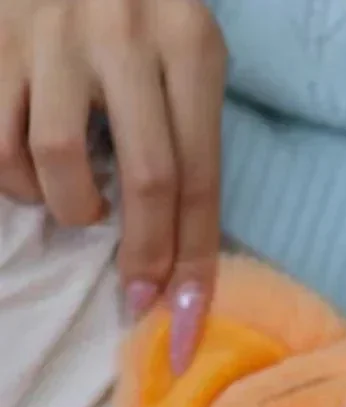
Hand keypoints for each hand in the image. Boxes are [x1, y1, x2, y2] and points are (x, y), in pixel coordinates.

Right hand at [0, 0, 226, 371]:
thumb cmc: (145, 10)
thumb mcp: (189, 53)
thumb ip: (191, 134)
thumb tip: (183, 248)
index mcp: (189, 44)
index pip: (200, 174)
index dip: (194, 254)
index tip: (184, 311)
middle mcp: (124, 34)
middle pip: (145, 178)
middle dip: (144, 253)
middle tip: (139, 292)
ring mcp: (51, 31)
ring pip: (56, 161)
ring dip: (71, 208)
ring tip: (81, 205)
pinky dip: (16, 178)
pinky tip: (32, 174)